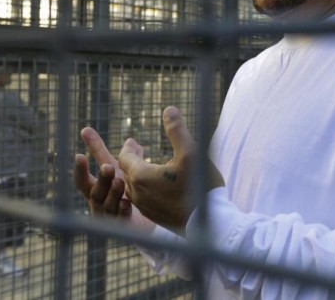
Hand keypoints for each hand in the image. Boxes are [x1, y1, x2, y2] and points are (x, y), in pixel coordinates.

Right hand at [74, 127, 154, 231]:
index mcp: (95, 190)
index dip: (80, 170)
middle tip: (108, 167)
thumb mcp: (113, 170)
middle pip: (96, 193)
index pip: (83, 181)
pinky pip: (122, 220)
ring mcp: (110, 217)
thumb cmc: (122, 191)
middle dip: (102, 180)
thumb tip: (105, 133)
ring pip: (108, 206)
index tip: (80, 155)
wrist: (141, 218)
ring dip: (113, 193)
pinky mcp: (124, 226)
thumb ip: (103, 152)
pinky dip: (122, 211)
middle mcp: (99, 204)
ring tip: (119, 181)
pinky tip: (127, 202)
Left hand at [118, 106, 224, 232]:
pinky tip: (156, 186)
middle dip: (129, 159)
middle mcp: (137, 194)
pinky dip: (143, 188)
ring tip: (145, 167)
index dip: (129, 147)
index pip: (124, 157)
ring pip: (133, 187)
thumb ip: (177, 131)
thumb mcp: (192, 153)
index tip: (133, 142)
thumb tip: (168, 109)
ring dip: (135, 174)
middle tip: (136, 150)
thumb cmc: (200, 187)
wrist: (209, 225)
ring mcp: (145, 208)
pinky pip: (141, 199)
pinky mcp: (154, 217)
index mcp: (141, 176)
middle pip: (126, 172)